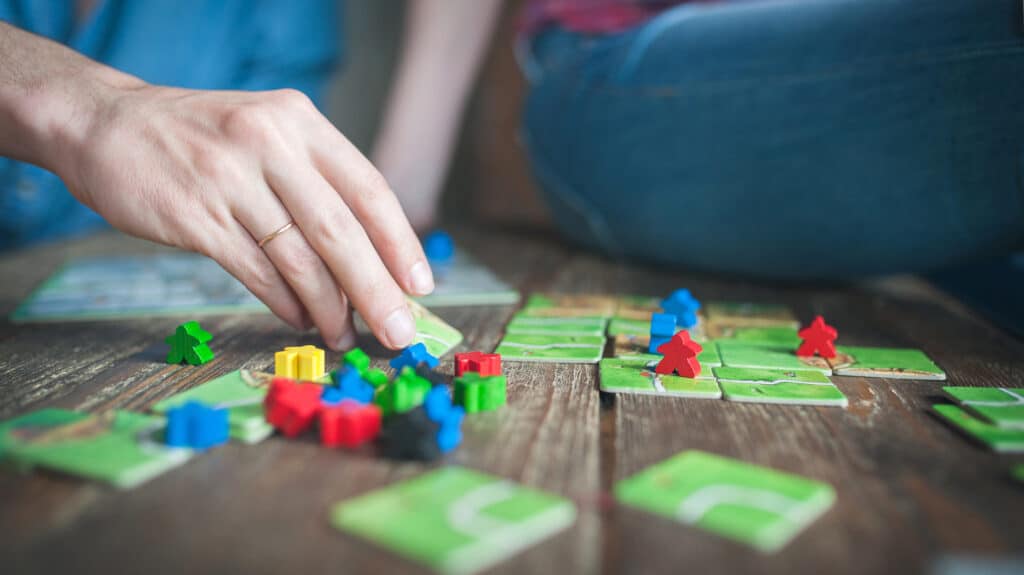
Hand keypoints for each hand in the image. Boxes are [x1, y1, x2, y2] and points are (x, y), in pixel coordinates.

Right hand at [60, 84, 433, 349]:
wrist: (106, 124)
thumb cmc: (202, 139)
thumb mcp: (268, 132)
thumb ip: (316, 180)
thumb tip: (372, 255)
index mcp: (300, 122)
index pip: (369, 189)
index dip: (400, 243)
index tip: (422, 286)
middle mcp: (271, 144)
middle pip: (341, 231)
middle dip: (377, 290)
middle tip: (398, 332)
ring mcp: (231, 180)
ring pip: (299, 259)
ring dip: (329, 308)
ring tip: (346, 335)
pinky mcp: (197, 217)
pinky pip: (257, 272)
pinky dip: (285, 302)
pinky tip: (302, 320)